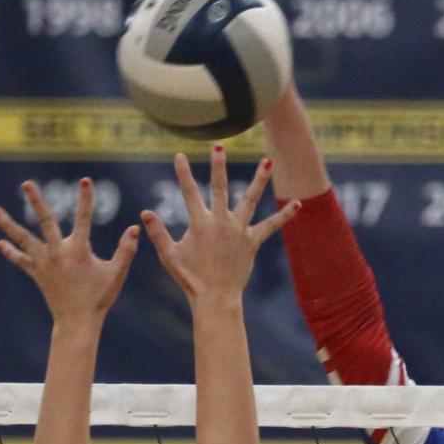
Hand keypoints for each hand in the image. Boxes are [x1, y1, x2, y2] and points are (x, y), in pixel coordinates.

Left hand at [0, 179, 138, 326]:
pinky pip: (21, 260)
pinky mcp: (37, 273)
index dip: (86, 199)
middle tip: (26, 184)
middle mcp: (58, 253)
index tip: (86, 181)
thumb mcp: (116, 274)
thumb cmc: (99, 298)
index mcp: (79, 251)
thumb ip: (126, 250)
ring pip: (23, 239)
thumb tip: (136, 228)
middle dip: (36, 201)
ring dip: (8, 224)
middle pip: (46, 221)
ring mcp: (45, 263)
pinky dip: (11, 252)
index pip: (84, 219)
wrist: (78, 322)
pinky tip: (0, 243)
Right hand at [141, 148, 299, 305]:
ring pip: (250, 200)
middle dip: (217, 166)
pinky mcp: (252, 242)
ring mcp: (239, 231)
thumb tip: (144, 213)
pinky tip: (298, 204)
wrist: (215, 298)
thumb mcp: (169, 256)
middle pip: (219, 188)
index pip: (189, 193)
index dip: (183, 173)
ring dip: (259, 180)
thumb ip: (157, 233)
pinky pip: (271, 226)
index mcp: (200, 224)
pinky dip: (284, 216)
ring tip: (267, 161)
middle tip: (219, 146)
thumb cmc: (190, 278)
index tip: (180, 155)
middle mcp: (221, 223)